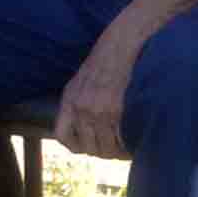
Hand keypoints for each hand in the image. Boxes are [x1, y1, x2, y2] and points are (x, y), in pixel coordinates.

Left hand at [52, 25, 145, 164]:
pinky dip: (128, 145)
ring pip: (106, 148)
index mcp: (70, 100)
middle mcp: (81, 108)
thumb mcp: (81, 81)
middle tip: (115, 149)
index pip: (63, 136)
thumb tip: (82, 128)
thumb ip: (77, 103)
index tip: (89, 146)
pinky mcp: (117, 111)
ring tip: (126, 148)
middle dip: (102, 151)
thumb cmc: (106, 62)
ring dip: (117, 152)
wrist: (123, 44)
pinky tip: (134, 140)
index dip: (77, 146)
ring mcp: (99, 110)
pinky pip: (120, 140)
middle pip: (89, 148)